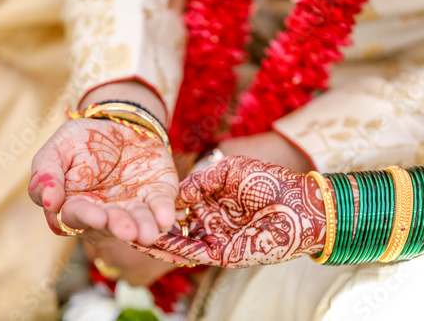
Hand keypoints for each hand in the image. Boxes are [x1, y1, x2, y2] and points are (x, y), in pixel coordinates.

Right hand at [28, 118, 177, 244]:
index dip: (87, 217)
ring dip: (143, 227)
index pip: (77, 216)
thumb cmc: (83, 140)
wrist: (119, 123)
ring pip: (137, 222)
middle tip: (126, 230)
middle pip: (109, 226)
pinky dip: (163, 213)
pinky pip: (160, 207)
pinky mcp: (157, 196)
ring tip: (148, 233)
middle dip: (118, 227)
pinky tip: (166, 219)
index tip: (97, 217)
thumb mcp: (58, 149)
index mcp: (75, 205)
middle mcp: (105, 213)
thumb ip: (46, 174)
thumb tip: (49, 203)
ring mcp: (132, 207)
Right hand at [133, 156, 325, 267]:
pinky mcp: (224, 254)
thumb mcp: (229, 170)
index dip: (156, 207)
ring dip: (155, 241)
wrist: (302, 202)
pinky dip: (173, 250)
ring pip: (179, 244)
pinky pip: (193, 253)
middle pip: (173, 228)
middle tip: (122, 223)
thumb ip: (199, 181)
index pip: (176, 207)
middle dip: (150, 227)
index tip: (133, 203)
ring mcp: (216, 238)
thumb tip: (174, 194)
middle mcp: (210, 221)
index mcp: (211, 201)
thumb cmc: (269, 180)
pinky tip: (153, 242)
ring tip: (129, 233)